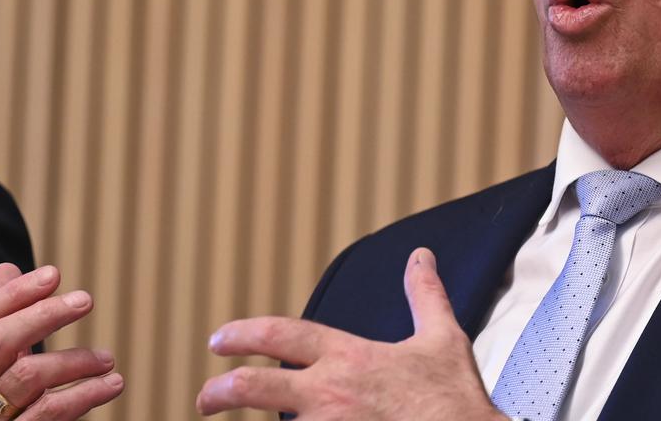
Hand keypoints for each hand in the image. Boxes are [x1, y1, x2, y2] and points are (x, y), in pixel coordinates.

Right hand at [0, 264, 122, 419]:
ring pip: (24, 377)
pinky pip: (49, 413)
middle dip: (42, 315)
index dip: (14, 295)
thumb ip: (2, 323)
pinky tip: (112, 384)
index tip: (55, 273)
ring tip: (108, 358)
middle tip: (86, 299)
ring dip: (74, 359)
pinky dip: (85, 394)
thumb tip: (6, 268)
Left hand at [197, 248, 503, 419]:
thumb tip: (420, 259)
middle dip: (219, 392)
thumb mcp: (442, 338)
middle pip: (253, 388)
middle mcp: (329, 394)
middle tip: (205, 398)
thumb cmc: (455, 401)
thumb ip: (424, 296)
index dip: (244, 334)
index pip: (282, 336)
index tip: (220, 340)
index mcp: (349, 358)